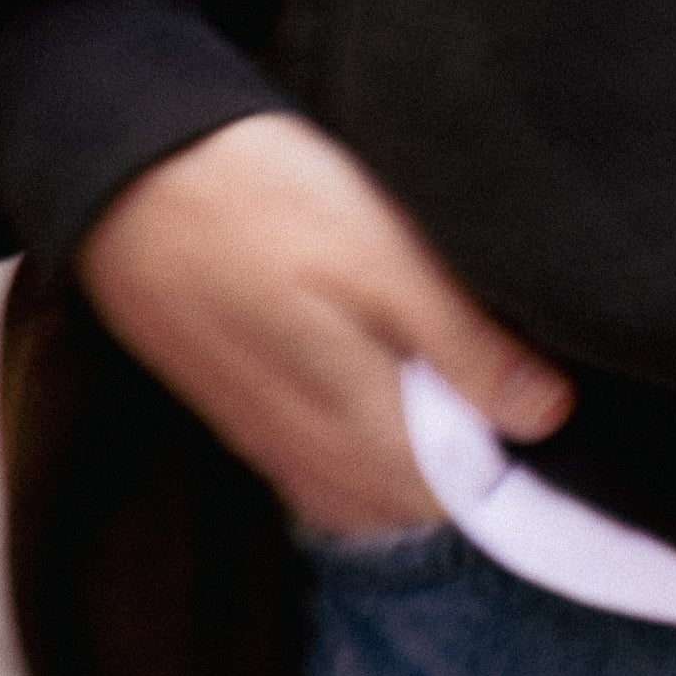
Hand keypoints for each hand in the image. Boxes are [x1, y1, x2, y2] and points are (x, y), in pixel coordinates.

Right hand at [76, 111, 571, 540]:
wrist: (126, 175)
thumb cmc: (260, 200)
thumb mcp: (383, 255)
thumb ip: (464, 345)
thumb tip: (548, 417)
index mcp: (358, 435)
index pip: (469, 499)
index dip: (516, 448)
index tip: (541, 380)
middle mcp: (312, 463)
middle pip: (421, 499)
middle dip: (471, 448)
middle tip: (497, 356)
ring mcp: (270, 443)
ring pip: (371, 484)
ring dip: (418, 440)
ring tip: (441, 354)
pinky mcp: (243, 414)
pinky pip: (324, 460)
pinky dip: (366, 432)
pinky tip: (377, 364)